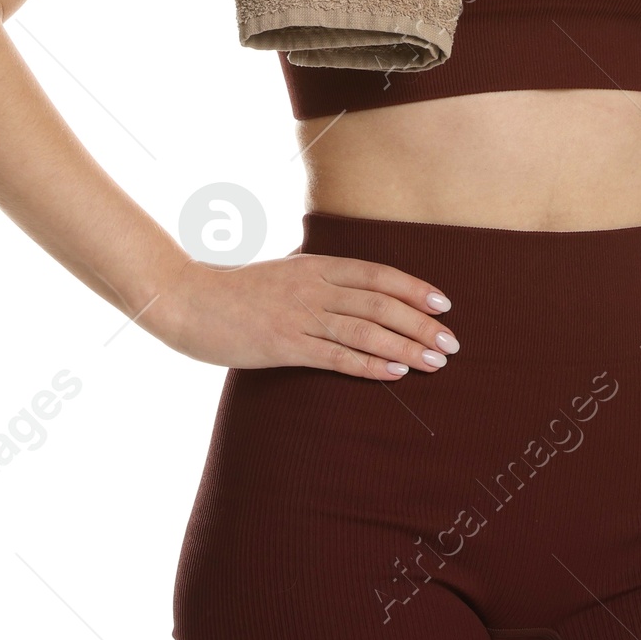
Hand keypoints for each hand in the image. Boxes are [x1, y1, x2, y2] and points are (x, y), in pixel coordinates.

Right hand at [153, 246, 458, 379]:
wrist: (188, 301)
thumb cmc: (237, 292)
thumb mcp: (284, 275)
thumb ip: (318, 281)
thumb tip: (355, 294)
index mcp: (316, 265)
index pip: (378, 275)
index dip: (415, 288)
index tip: (444, 304)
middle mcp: (314, 286)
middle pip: (381, 303)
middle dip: (422, 324)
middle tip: (452, 344)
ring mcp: (299, 315)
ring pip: (366, 330)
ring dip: (407, 347)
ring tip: (436, 362)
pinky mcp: (284, 345)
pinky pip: (337, 356)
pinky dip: (370, 365)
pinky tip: (396, 374)